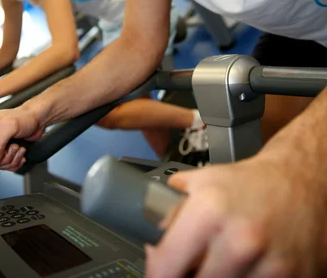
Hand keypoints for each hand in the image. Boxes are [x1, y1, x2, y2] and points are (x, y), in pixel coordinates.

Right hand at [0, 107, 43, 170]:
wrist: (38, 118)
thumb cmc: (24, 117)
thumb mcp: (8, 127)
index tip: (0, 152)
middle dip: (4, 158)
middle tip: (13, 147)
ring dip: (12, 160)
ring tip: (19, 148)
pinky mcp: (8, 152)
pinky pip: (7, 166)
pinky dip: (16, 163)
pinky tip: (22, 153)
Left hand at [145, 152, 325, 277]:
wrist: (300, 182)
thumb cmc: (249, 183)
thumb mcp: (202, 181)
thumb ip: (169, 208)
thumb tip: (148, 236)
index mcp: (210, 211)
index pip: (166, 266)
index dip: (158, 272)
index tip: (160, 272)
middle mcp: (240, 241)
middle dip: (190, 276)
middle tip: (194, 265)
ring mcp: (269, 267)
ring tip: (223, 263)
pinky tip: (247, 268)